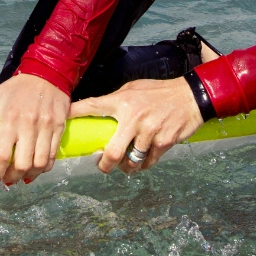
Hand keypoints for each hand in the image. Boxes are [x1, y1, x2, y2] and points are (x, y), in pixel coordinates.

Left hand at [0, 73, 69, 184]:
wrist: (46, 72)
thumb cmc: (15, 88)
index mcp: (9, 117)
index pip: (2, 154)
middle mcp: (29, 123)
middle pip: (22, 163)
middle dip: (12, 178)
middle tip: (6, 180)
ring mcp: (46, 125)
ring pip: (40, 163)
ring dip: (29, 175)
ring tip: (21, 177)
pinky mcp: (60, 126)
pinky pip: (53, 155)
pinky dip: (45, 167)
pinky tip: (36, 168)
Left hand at [69, 78, 202, 174]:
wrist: (191, 96)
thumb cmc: (159, 92)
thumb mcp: (135, 89)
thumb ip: (118, 100)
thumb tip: (100, 112)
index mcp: (123, 101)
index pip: (94, 106)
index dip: (76, 113)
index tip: (64, 119)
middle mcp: (134, 117)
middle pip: (112, 152)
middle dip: (105, 165)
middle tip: (102, 166)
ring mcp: (149, 132)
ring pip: (131, 161)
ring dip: (127, 166)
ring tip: (125, 165)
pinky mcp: (164, 142)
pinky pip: (148, 161)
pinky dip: (144, 164)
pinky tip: (143, 159)